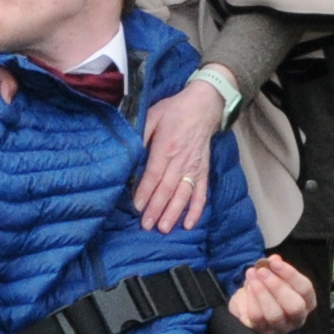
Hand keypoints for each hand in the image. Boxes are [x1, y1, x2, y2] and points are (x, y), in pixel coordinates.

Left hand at [133, 82, 219, 232]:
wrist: (204, 105)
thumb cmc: (174, 111)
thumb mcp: (152, 115)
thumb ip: (140, 133)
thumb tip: (129, 151)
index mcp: (166, 147)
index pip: (154, 174)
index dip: (145, 191)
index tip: (137, 207)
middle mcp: (181, 160)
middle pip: (167, 188)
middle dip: (157, 209)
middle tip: (147, 225)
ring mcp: (194, 167)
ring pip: (184, 194)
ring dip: (174, 213)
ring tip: (164, 228)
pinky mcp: (204, 171)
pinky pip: (202, 193)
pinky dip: (197, 209)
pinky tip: (190, 224)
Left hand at [226, 252, 317, 333]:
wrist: (247, 302)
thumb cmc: (267, 288)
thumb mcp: (271, 274)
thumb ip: (275, 267)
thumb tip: (274, 259)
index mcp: (306, 302)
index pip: (305, 289)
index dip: (291, 275)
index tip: (275, 263)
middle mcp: (297, 318)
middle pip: (295, 306)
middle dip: (277, 286)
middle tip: (262, 271)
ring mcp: (280, 328)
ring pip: (275, 314)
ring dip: (262, 292)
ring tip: (252, 276)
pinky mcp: (262, 332)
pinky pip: (257, 318)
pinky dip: (251, 300)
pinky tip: (247, 287)